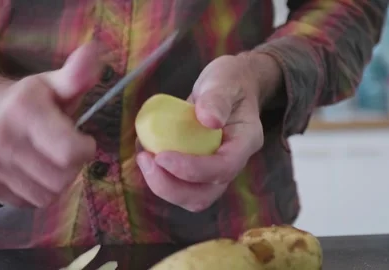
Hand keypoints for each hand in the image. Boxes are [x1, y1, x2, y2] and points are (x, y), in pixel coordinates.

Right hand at [0, 42, 104, 207]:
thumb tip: (95, 52)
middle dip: (72, 165)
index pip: (70, 152)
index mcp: (24, 111)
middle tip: (64, 149)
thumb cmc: (26, 100)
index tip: (84, 140)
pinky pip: (30, 202)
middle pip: (62, 177)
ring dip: (57, 180)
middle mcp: (2, 139)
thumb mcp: (52, 84)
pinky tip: (33, 171)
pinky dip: (39, 191)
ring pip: (48, 194)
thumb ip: (77, 75)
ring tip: (49, 159)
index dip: (85, 149)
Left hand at [136, 53, 275, 211]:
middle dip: (171, 187)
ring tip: (144, 156)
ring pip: (190, 196)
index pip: (224, 168)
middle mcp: (232, 162)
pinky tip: (145, 149)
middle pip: (205, 195)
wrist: (232, 85)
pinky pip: (179, 183)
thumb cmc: (231, 81)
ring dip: (162, 184)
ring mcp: (214, 168)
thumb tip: (208, 119)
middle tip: (146, 160)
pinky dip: (159, 174)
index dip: (192, 170)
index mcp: (245, 142)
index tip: (162, 156)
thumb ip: (217, 98)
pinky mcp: (198, 167)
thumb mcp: (224, 81)